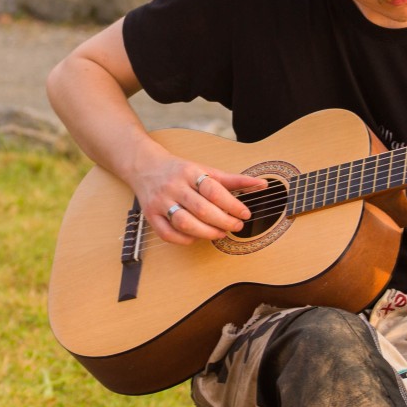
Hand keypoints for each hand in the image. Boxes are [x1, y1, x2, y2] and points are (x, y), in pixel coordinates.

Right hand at [131, 152, 265, 245]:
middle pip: (201, 209)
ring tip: (220, 233)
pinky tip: (197, 237)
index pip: (213, 190)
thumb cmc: (181, 170)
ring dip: (207, 233)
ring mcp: (160, 202)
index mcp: (189, 172)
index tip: (245, 214)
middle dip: (223, 221)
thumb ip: (233, 180)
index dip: (232, 204)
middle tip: (236, 226)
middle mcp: (174, 186)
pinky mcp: (150, 215)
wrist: (145, 166)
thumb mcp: (206, 170)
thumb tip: (262, 185)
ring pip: (185, 223)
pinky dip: (184, 239)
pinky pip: (167, 233)